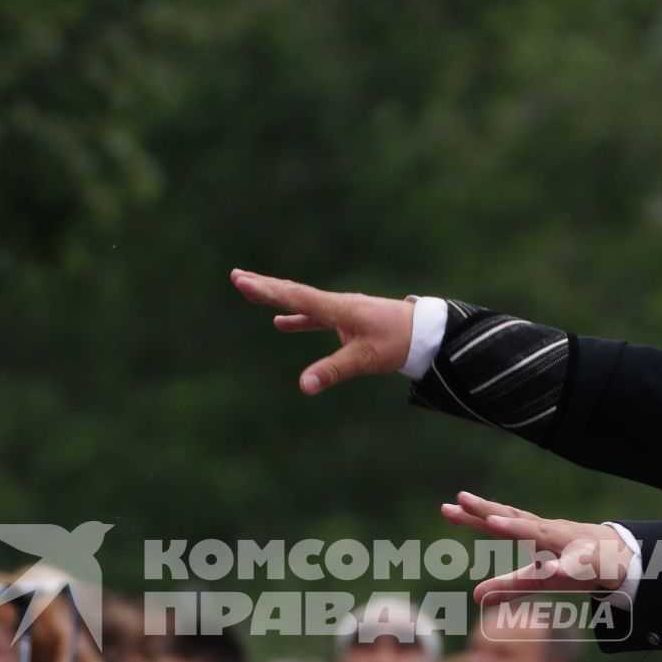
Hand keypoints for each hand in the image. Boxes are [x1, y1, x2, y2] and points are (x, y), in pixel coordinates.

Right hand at [231, 269, 415, 393]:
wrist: (426, 331)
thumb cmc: (397, 342)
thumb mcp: (365, 360)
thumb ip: (333, 371)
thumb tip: (304, 385)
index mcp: (338, 308)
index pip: (295, 298)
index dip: (267, 291)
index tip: (242, 281)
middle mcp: (336, 304)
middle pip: (293, 292)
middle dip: (264, 286)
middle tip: (236, 276)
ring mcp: (340, 310)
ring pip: (301, 301)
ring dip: (276, 297)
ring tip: (250, 289)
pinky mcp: (346, 319)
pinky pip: (314, 316)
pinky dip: (296, 318)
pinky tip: (280, 323)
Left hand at [439, 491, 633, 600]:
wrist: (618, 557)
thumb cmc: (572, 563)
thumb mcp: (536, 579)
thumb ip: (506, 586)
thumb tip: (475, 596)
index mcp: (532, 533)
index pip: (498, 522)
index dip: (473, 516)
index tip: (447, 508)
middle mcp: (546, 531)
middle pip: (513, 518)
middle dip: (488, 510)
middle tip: (462, 499)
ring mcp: (565, 542)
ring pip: (539, 533)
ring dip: (517, 527)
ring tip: (493, 523)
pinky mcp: (586, 561)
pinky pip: (572, 565)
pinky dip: (563, 567)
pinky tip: (552, 571)